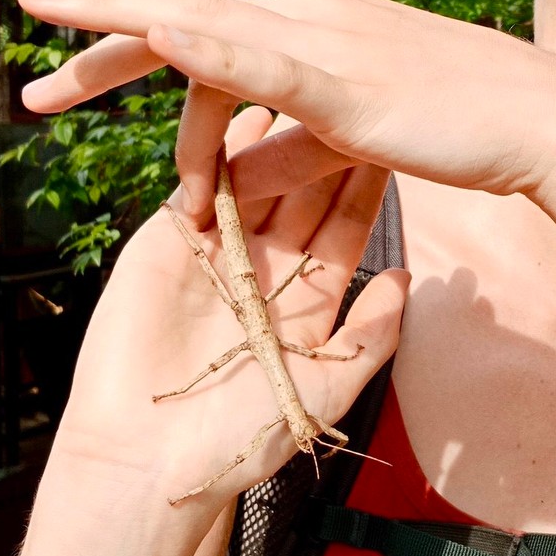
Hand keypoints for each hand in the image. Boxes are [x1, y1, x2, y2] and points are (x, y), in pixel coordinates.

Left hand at [18, 0, 555, 216]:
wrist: (543, 124)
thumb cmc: (464, 129)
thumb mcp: (354, 141)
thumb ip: (290, 147)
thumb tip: (234, 173)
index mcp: (312, 25)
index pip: (205, 35)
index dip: (133, 54)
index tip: (80, 79)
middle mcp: (308, 15)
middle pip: (183, 24)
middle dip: (98, 44)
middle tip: (35, 84)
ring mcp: (325, 40)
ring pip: (201, 28)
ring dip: (116, 28)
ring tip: (46, 31)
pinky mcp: (344, 79)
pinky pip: (262, 60)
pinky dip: (203, 45)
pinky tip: (152, 31)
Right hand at [52, 95, 408, 514]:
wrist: (150, 462)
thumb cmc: (240, 439)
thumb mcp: (325, 388)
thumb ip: (371, 334)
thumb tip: (406, 275)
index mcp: (306, 298)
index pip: (343, 228)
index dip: (365, 188)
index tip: (393, 145)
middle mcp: (265, 268)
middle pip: (303, 194)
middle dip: (328, 150)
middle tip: (354, 99)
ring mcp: (216, 252)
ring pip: (255, 182)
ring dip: (279, 141)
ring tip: (306, 93)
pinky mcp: (168, 244)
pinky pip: (197, 188)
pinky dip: (220, 152)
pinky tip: (245, 116)